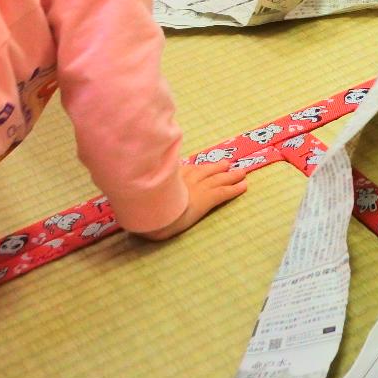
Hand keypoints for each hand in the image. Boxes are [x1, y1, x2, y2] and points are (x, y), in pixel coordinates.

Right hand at [131, 160, 250, 240]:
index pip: (191, 170)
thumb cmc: (145, 202)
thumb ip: (146, 187)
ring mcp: (199, 188)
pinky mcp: (206, 199)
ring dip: (232, 176)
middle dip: (220, 168)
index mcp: (173, 176)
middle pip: (208, 171)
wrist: (152, 212)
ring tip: (241, 173)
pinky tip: (244, 187)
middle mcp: (188, 179)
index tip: (207, 165)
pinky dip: (235, 189)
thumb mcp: (144, 190)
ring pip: (219, 179)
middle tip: (229, 165)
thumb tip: (133, 183)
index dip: (202, 168)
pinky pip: (224, 192)